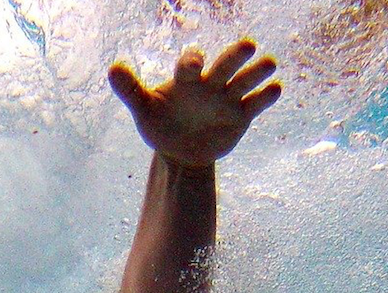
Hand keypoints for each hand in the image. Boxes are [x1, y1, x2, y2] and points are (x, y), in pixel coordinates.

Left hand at [108, 40, 281, 167]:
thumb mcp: (143, 109)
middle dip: (235, 56)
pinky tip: (275, 89)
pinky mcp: (242, 116)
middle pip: (225, 65)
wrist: (179, 151)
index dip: (192, 62)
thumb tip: (112, 67)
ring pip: (246, 80)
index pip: (191, 64)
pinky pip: (256, 104)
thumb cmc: (161, 123)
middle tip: (247, 46)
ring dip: (258, 72)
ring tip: (269, 64)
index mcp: (187, 79)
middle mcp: (211, 83)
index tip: (194, 65)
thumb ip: (130, 89)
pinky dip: (266, 96)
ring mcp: (228, 98)